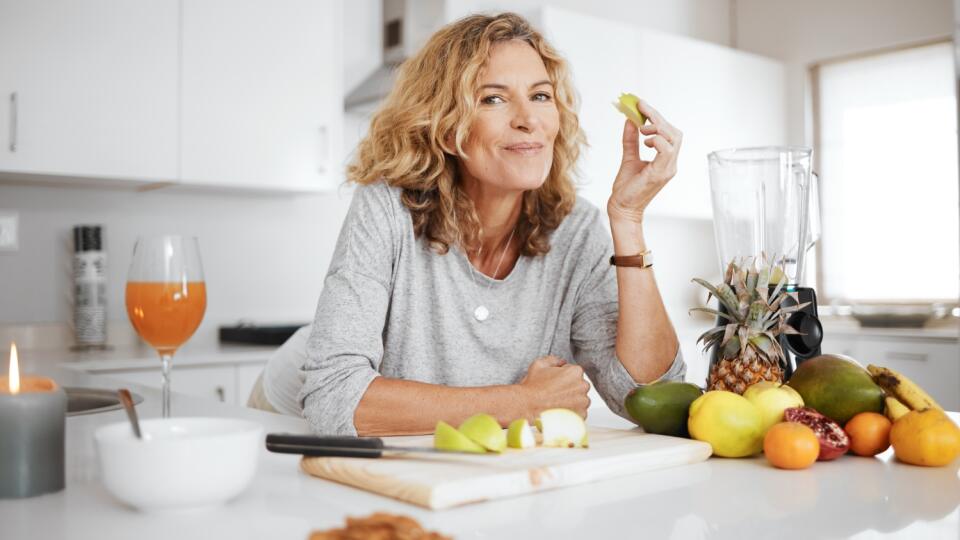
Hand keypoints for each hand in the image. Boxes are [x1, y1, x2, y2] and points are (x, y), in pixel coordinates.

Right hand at [517, 355, 589, 418]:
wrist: (527, 406)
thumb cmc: (533, 387)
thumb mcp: (539, 365)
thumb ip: (553, 359)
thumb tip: (560, 361)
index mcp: (575, 372)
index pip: (574, 372)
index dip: (563, 376)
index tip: (556, 382)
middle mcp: (582, 386)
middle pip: (579, 385)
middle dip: (569, 388)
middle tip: (555, 392)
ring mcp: (583, 402)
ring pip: (580, 399)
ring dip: (572, 400)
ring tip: (556, 402)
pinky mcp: (581, 415)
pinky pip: (579, 412)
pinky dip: (571, 412)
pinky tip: (559, 410)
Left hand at [607, 100, 682, 223]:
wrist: (622, 208)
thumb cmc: (626, 188)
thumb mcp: (629, 158)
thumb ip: (631, 140)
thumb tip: (630, 120)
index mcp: (666, 160)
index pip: (669, 132)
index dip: (657, 117)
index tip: (641, 104)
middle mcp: (671, 164)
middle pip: (674, 132)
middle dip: (658, 117)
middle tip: (641, 109)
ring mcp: (668, 169)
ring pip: (674, 138)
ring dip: (657, 128)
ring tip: (642, 130)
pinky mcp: (661, 173)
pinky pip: (666, 150)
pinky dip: (656, 140)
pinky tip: (644, 141)